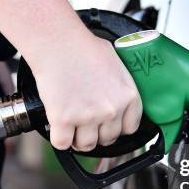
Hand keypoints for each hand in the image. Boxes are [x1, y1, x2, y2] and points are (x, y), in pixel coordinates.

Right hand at [31, 33, 141, 151]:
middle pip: (108, 139)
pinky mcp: (64, 120)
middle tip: (86, 122)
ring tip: (71, 126)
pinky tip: (58, 127)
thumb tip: (116, 94)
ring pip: (86, 145)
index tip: (108, 125)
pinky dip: (58, 139)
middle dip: (97, 133)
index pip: (130, 128)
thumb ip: (120, 84)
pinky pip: (62, 144)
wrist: (58, 43)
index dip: (117, 127)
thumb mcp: (115, 62)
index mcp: (128, 96)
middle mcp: (111, 110)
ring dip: (78, 139)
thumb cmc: (83, 46)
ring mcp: (88, 116)